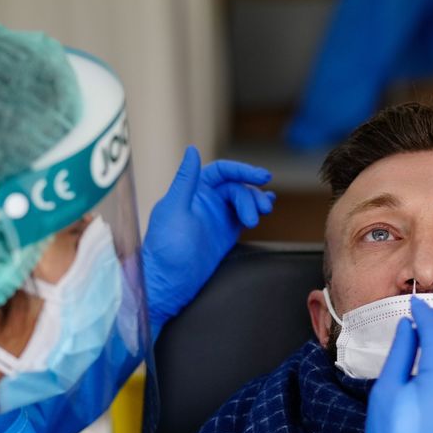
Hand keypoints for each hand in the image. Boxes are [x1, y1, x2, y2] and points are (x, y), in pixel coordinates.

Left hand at [142, 146, 274, 331]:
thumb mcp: (174, 209)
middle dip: (250, 196)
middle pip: (236, 187)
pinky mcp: (224, 234)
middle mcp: (205, 201)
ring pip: (242, 201)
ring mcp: (216, 218)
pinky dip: (255, 210)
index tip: (261, 177)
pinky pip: (243, 216)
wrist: (169, 283)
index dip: (242, 170)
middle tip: (260, 212)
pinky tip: (266, 209)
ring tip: (262, 215)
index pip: (221, 172)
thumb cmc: (166, 248)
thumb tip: (192, 149)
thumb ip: (185, 180)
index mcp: (192, 191)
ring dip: (256, 203)